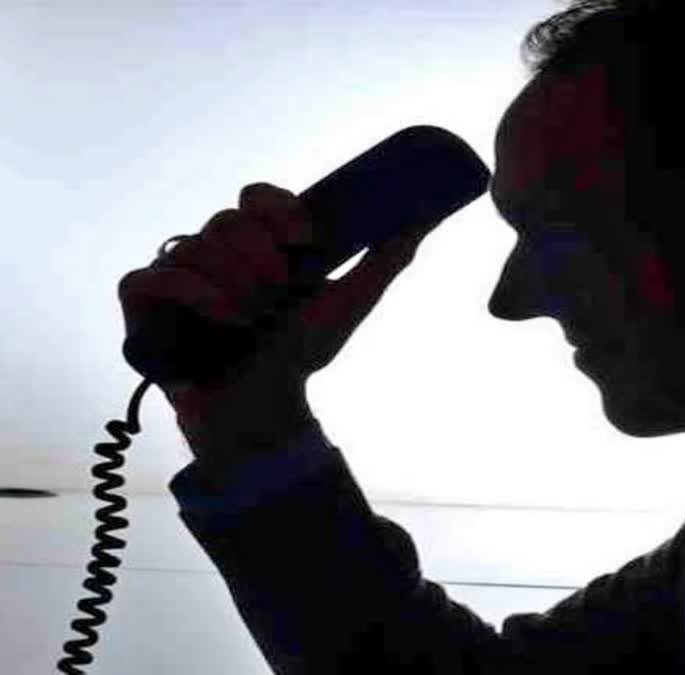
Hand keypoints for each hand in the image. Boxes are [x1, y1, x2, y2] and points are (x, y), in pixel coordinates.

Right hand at [118, 182, 426, 467]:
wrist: (268, 406)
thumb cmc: (301, 353)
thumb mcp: (350, 303)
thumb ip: (385, 259)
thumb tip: (424, 217)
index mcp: (260, 244)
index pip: (256, 198)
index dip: (276, 207)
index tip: (305, 235)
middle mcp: (216, 252)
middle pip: (226, 220)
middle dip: (260, 257)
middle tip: (280, 292)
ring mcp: (178, 273)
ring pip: (194, 246)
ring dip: (235, 285)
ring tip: (254, 320)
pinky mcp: (144, 301)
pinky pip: (155, 275)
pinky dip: (195, 292)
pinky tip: (226, 317)